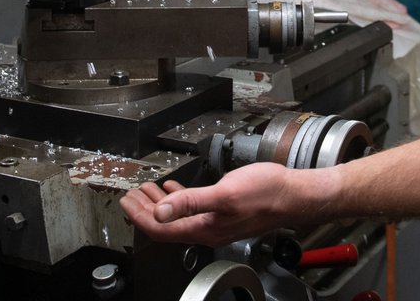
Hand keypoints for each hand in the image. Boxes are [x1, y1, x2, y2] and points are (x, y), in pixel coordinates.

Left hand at [120, 163, 330, 246]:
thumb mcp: (225, 194)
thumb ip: (191, 202)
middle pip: (166, 224)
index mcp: (204, 228)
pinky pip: (193, 208)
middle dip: (144, 210)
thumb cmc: (267, 194)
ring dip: (159, 204)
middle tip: (130, 195)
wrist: (294, 194)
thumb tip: (160, 212)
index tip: (125, 201)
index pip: (161, 229)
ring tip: (146, 191)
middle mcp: (208, 229)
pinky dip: (179, 198)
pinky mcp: (225, 212)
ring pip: (178, 217)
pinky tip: (175, 189)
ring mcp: (216, 222)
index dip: (139, 216)